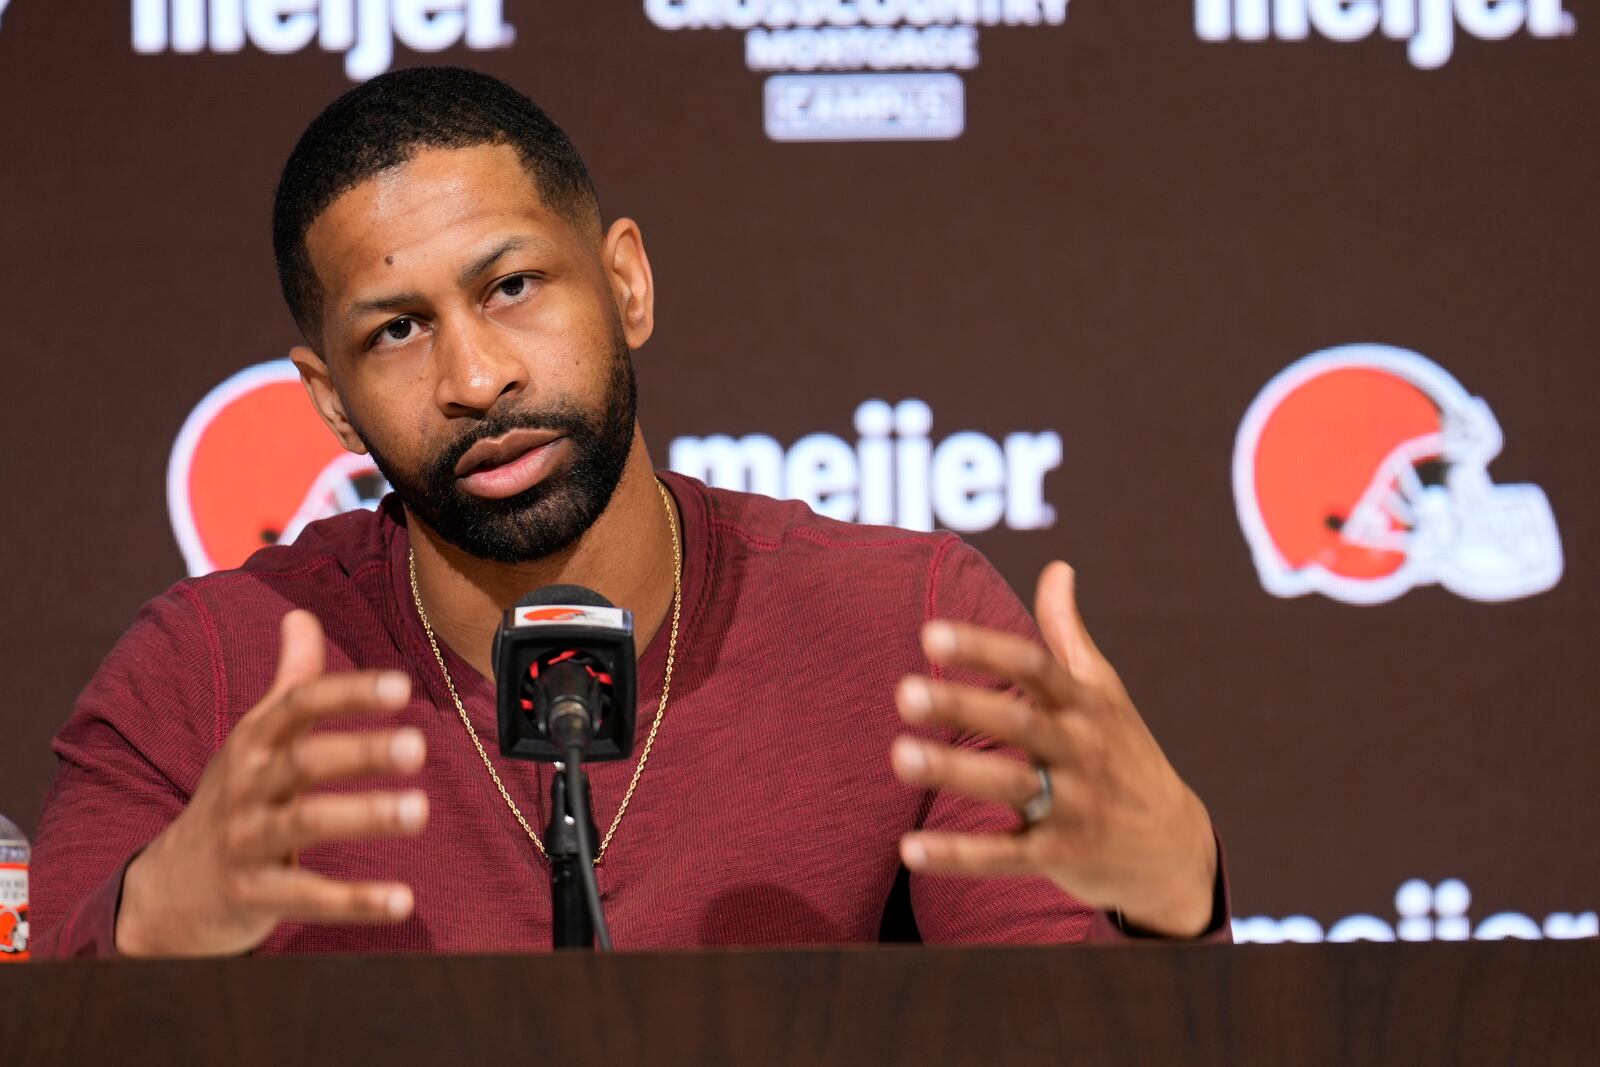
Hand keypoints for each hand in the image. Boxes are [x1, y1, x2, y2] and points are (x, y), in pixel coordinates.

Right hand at [116, 610, 428, 956]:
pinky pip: (307, 897)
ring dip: (364, 816)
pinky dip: (355, 902)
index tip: (402, 685)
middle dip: (360, 752)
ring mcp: (245, 842)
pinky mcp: (252, 895)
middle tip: (418, 745)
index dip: (348, 693)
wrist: (167, 890)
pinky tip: (404, 902)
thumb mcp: (253, 738)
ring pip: (304, 825)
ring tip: (420, 810)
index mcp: (254, 743)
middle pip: (304, 762)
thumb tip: (301, 614)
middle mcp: (246, 787)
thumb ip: (289, 681)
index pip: (299, 706)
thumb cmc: (232, 799)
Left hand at [891, 562, 1217, 937]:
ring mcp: (1073, 804)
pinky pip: (1006, 856)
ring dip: (954, 771)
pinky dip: (958, 856)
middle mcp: (1080, 749)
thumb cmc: (1124, 753)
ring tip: (899, 755)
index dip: (984, 649)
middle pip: (1017, 722)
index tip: (931, 633)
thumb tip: (1057, 567)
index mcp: (1084, 703)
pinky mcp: (1062, 856)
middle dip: (961, 704)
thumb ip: (1069, 633)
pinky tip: (907, 849)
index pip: (1033, 666)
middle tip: (904, 691)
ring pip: (1009, 784)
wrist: (1175, 848)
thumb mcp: (1104, 691)